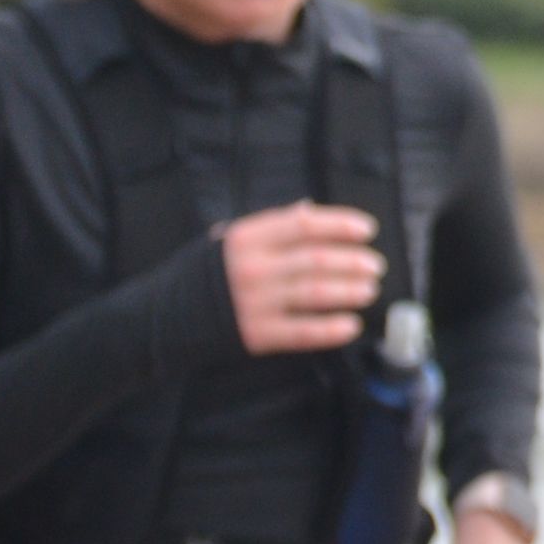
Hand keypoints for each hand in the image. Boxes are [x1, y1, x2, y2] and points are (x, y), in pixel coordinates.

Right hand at [221, 201, 382, 353]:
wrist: (168, 316)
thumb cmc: (211, 273)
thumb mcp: (231, 239)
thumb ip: (271, 225)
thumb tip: (310, 208)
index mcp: (248, 238)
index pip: (304, 224)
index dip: (340, 225)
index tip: (367, 230)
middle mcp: (253, 268)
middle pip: (316, 260)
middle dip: (353, 261)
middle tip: (376, 265)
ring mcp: (255, 302)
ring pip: (315, 294)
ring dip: (349, 291)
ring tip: (370, 290)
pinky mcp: (256, 334)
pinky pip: (302, 332)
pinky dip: (331, 329)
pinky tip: (351, 325)